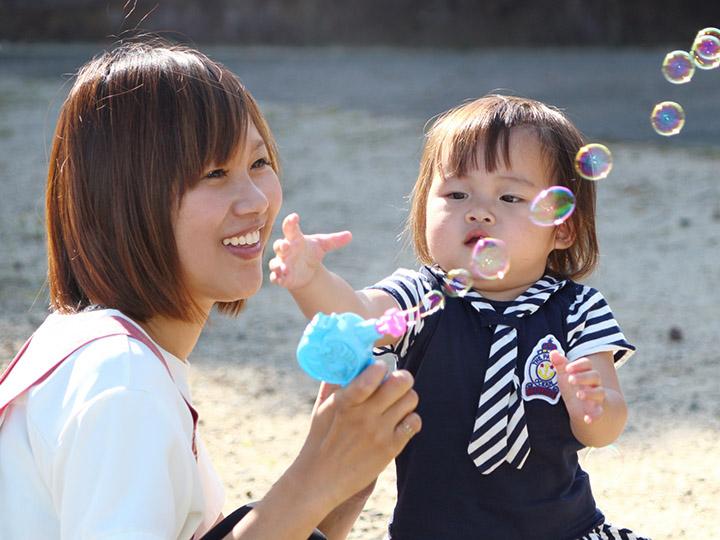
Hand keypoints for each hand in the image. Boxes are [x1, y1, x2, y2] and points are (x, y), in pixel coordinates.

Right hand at [269, 213, 351, 289]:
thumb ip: (335, 240)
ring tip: (283, 267)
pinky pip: (276, 277)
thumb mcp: (323, 245)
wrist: (307, 271)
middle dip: (281, 245)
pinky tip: (279, 279)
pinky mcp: (282, 277)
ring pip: (275, 263)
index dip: (291, 222)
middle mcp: (286, 250)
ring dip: (277, 265)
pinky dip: (276, 278)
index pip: (290, 227)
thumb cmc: (311, 252)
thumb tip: (350, 235)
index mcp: (294, 238)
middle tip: (285, 245)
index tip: (294, 217)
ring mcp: (282, 263)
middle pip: (279, 245)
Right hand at [297, 361, 420, 507]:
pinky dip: (410, 419)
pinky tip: (399, 422)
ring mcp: (379, 432)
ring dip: (406, 398)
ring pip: (411, 399)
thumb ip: (335, 383)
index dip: (381, 367)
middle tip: (396, 383)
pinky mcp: (390, 448)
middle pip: (401, 382)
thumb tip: (345, 360)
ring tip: (396, 404)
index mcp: (346, 401)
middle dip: (402, 378)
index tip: (379, 368)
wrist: (321, 479)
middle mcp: (364, 415)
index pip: (371, 376)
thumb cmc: (320, 438)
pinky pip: (414, 422)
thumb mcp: (323, 407)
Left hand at [550, 350, 604, 424]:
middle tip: (570, 379)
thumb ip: (560, 365)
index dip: (578, 365)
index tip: (567, 368)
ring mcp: (597, 397)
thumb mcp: (566, 376)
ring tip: (579, 395)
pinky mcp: (597, 410)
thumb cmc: (574, 387)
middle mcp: (594, 383)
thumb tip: (552, 352)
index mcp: (585, 372)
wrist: (587, 407)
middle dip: (583, 377)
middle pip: (595, 376)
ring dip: (589, 393)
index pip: (587, 364)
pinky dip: (594, 416)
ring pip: (599, 392)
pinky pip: (599, 412)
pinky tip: (587, 419)